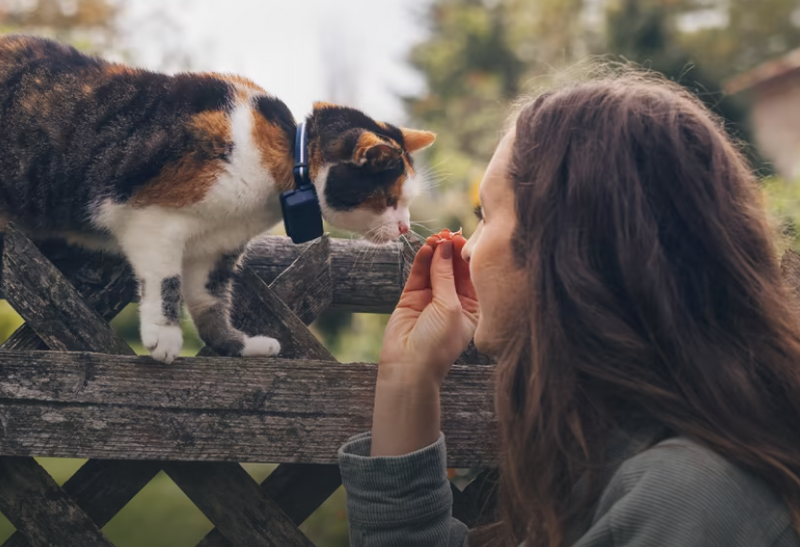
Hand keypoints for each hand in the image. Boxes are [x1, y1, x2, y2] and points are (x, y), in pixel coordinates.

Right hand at [380, 235, 478, 385]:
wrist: (409, 366)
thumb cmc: (438, 344)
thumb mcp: (451, 307)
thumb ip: (446, 276)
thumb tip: (445, 247)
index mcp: (472, 308)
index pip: (472, 276)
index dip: (468, 257)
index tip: (465, 239)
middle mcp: (453, 302)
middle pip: (454, 269)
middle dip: (452, 251)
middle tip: (449, 234)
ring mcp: (431, 298)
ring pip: (435, 269)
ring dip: (436, 253)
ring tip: (436, 238)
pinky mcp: (412, 297)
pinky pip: (419, 274)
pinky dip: (422, 261)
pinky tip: (426, 248)